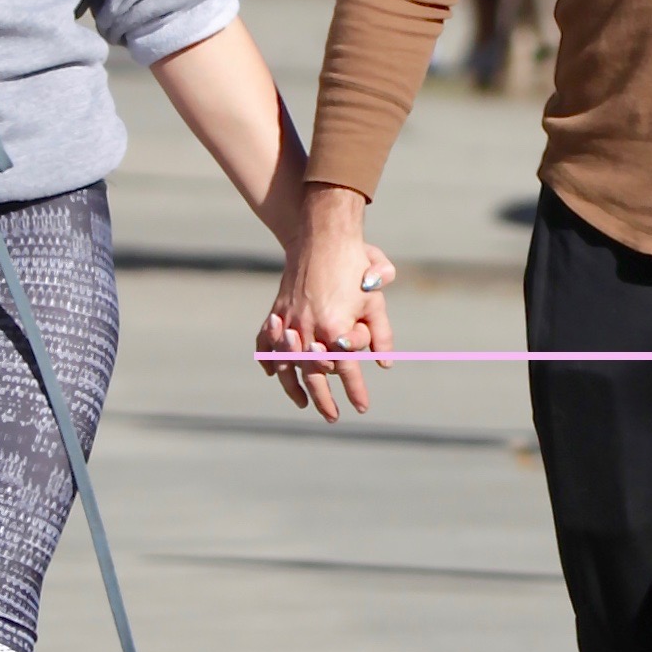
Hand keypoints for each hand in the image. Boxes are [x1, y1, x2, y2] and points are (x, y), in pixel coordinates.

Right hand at [260, 185, 394, 420]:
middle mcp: (309, 328)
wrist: (322, 235)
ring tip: (303, 403)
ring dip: (295, 388)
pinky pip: (267, 342)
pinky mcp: (278, 310)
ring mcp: (289, 320)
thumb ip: (381, 334)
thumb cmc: (354, 265)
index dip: (356, 391)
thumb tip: (384, 364)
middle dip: (325, 400)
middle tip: (333, 417)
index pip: (348, 370)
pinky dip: (269, 359)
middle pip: (316, 375)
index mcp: (335, 327)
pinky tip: (274, 373)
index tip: (362, 408)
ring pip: (287, 365)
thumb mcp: (375, 299)